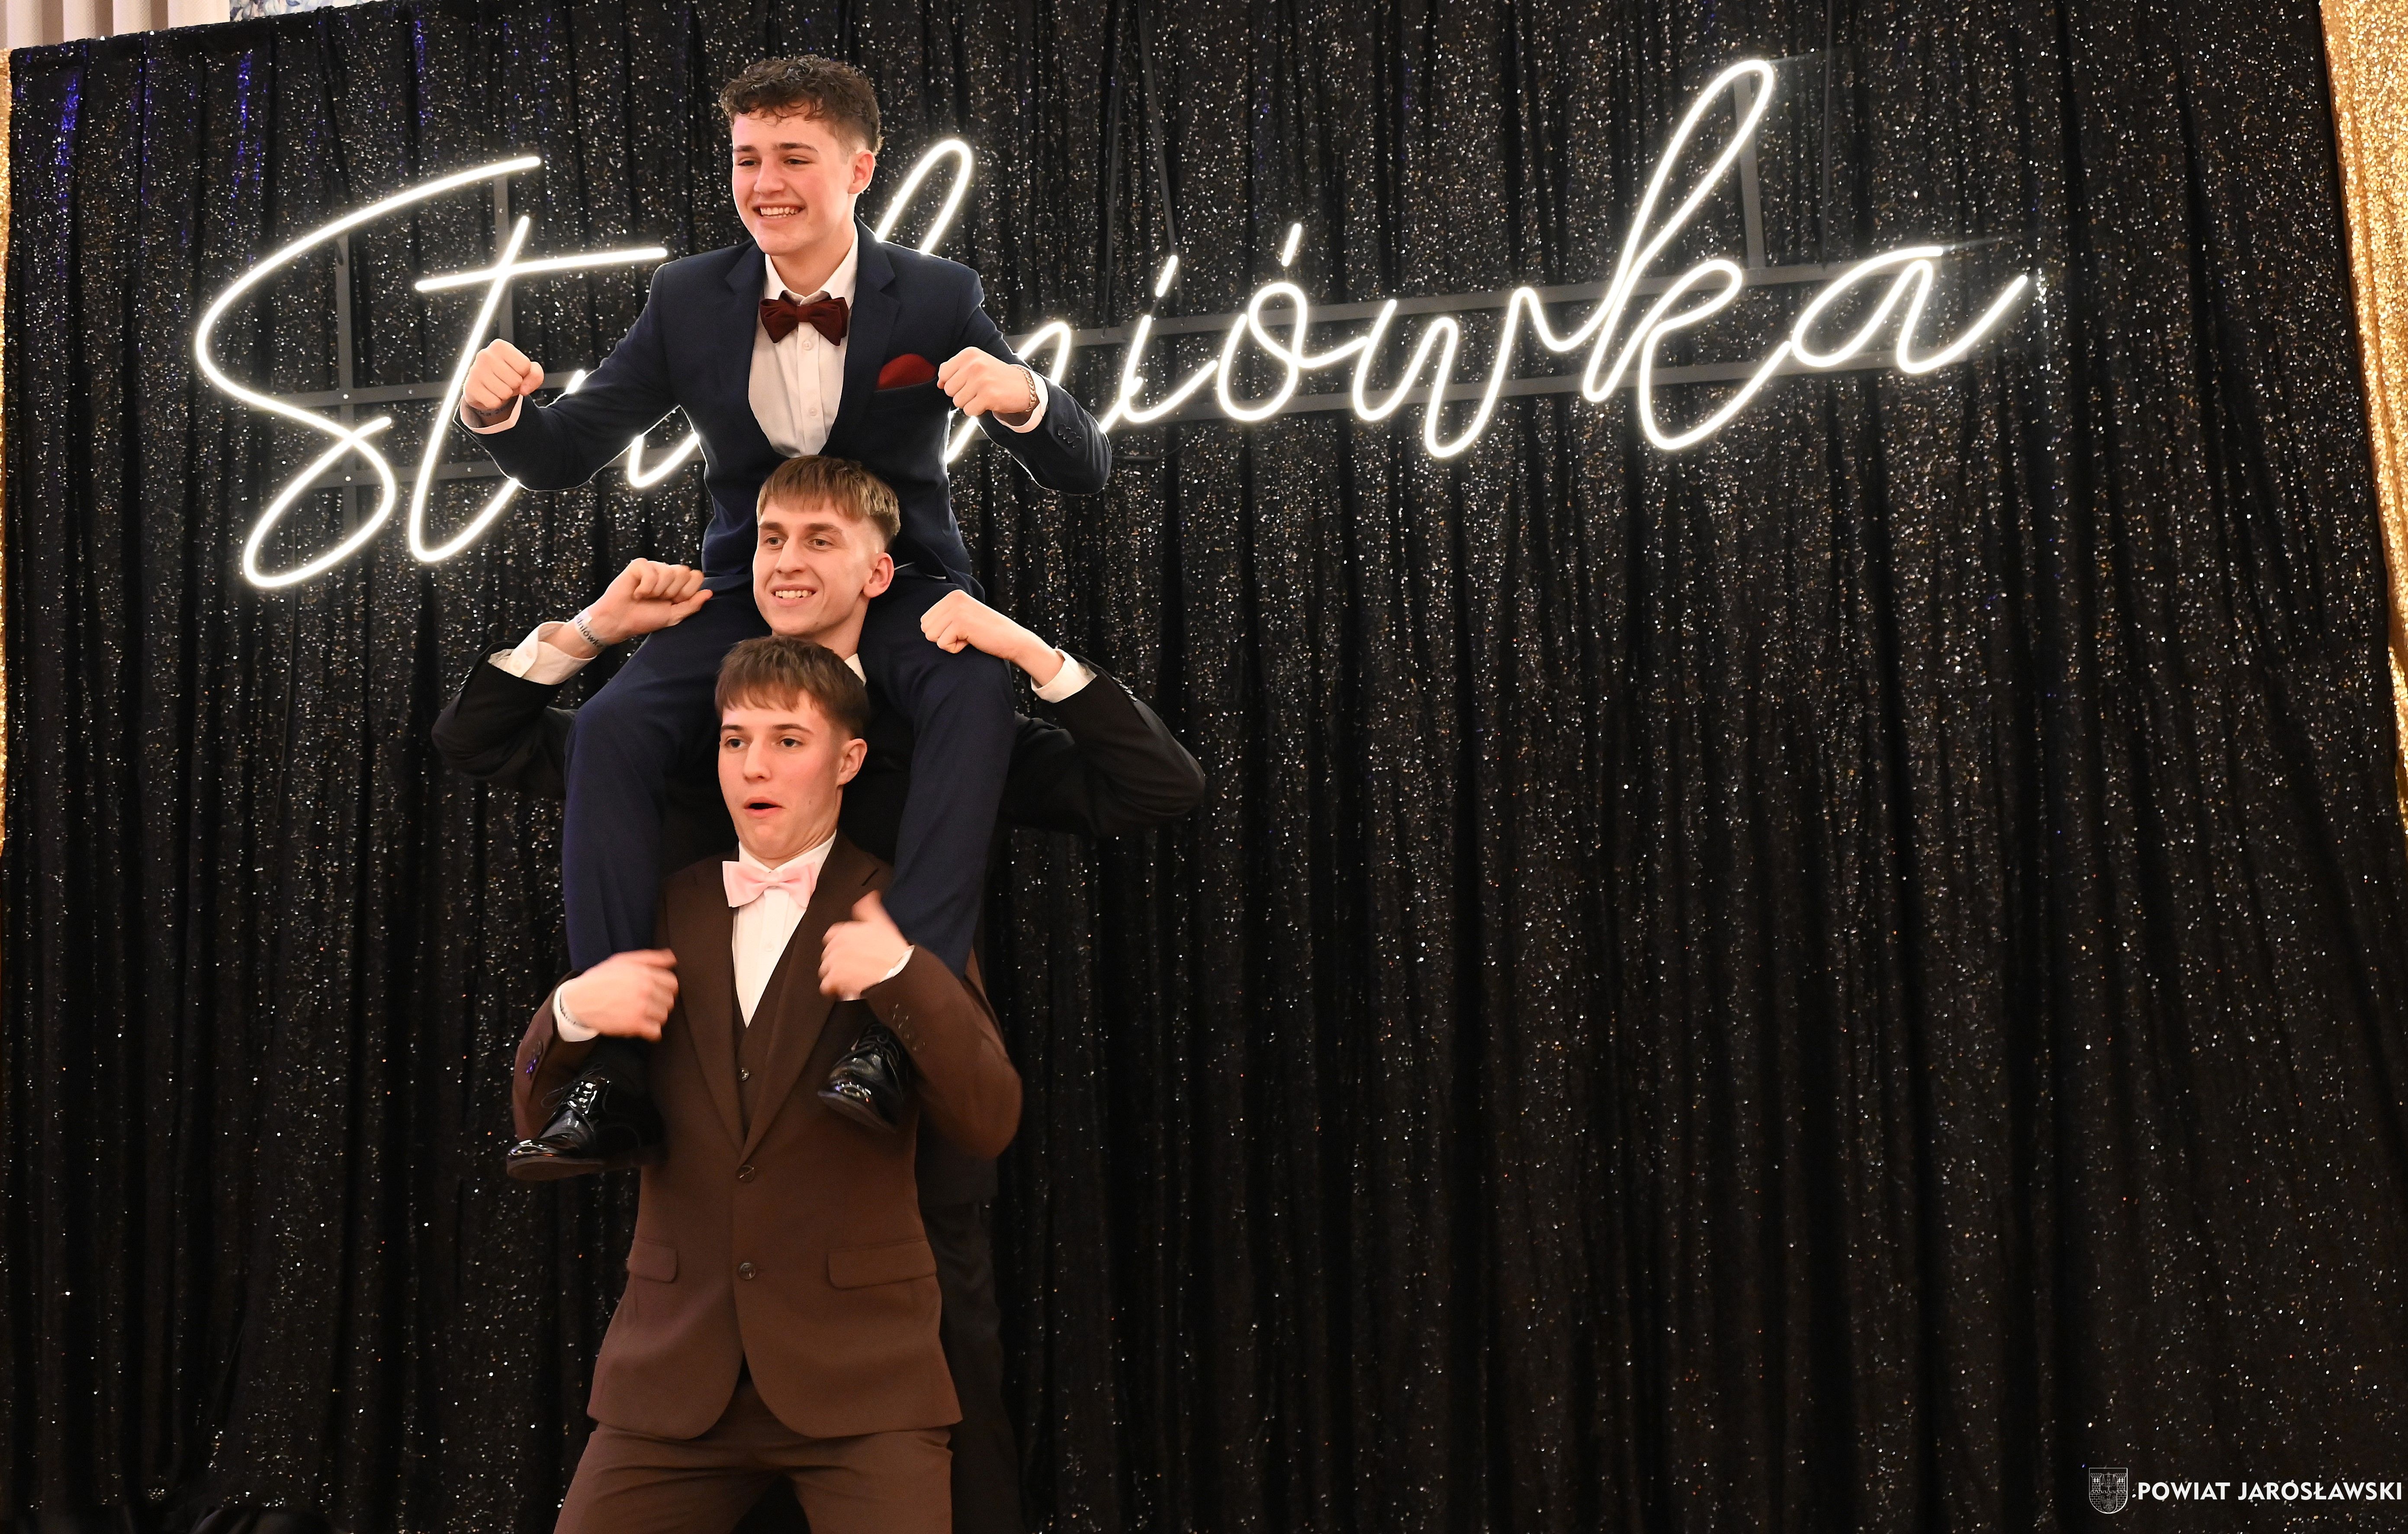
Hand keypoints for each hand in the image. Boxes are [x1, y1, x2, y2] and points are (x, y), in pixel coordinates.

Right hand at [463, 338, 545, 417]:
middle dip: (514, 385)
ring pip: (505, 393)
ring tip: (498, 386)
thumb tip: (524, 388)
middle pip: (516, 380)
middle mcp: (485, 355)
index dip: (523, 373)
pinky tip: (489, 393)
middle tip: (505, 381)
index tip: (514, 370)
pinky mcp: (470, 387)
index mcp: (500, 346)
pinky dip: (495, 402)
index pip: (525, 366)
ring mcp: (475, 370)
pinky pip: (494, 402)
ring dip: (505, 394)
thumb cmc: (506, 373)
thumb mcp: (525, 369)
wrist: (484, 385)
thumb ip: (535, 374)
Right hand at [558, 949, 677, 1039]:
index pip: (672, 983)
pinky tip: (640, 1025)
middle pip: (669, 1000)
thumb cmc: (601, 978)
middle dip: (660, 1003)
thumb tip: (672, 959)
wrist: (578, 999)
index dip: (666, 988)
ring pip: (664, 1016)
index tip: (657, 992)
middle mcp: (645, 989)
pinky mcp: (633, 1024)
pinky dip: (650, 1031)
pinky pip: (655, 1032)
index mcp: (644, 973)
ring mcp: (640, 1007)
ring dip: (655, 1017)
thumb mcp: (623, 960)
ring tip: (642, 1014)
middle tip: (647, 1004)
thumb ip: (650, 958)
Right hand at [583, 559, 710, 645]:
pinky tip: (637, 593)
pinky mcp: (638, 565)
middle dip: (672, 592)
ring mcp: (653, 567)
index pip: (697, 576)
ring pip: (668, 572)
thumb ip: (692, 605)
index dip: (687, 592)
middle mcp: (668, 572)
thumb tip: (710, 592)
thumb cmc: (645, 619)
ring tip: (647, 597)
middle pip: (685, 572)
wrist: (621, 621)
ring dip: (657, 591)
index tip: (674, 602)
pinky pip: (651, 572)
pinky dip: (644, 587)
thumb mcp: (673, 616)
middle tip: (658, 599)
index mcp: (679, 583)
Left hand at [820, 892, 910, 999]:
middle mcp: (836, 946)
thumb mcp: (881, 922)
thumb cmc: (891, 948)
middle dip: (837, 960)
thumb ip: (869, 908)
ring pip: (825, 969)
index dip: (839, 944)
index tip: (846, 950)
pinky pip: (826, 985)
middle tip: (851, 965)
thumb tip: (868, 896)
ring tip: (849, 977)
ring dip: (835, 974)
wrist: (897, 970)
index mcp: (844, 931)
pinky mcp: (836, 979)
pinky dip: (834, 988)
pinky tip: (844, 987)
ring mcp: (835, 963)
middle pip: (827, 954)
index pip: (831, 936)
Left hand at [919, 589, 1062, 684]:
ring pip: (931, 636)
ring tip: (968, 636)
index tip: (963, 629)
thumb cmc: (987, 632)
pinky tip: (971, 641)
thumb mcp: (963, 616)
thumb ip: (945, 616)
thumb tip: (922, 625)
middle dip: (943, 637)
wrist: (1012, 639)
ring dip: (949, 642)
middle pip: (926, 628)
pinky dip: (956, 649)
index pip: (925, 620)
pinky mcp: (960, 622)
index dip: (943, 632)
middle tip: (965, 634)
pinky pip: (943, 644)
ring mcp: (957, 609)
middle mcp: (953, 598)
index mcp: (952, 595)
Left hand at [936, 349, 1036, 420]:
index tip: (964, 382)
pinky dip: (976, 410)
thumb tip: (940, 384)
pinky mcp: (988, 396)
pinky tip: (987, 402)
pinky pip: (968, 410)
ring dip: (969, 403)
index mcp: (969, 354)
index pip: (943, 372)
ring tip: (982, 395)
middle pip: (949, 389)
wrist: (1023, 386)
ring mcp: (981, 380)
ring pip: (957, 401)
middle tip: (976, 390)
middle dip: (960, 394)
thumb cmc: (997, 376)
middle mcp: (975, 364)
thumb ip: (955, 370)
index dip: (950, 382)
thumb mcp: (976, 363)